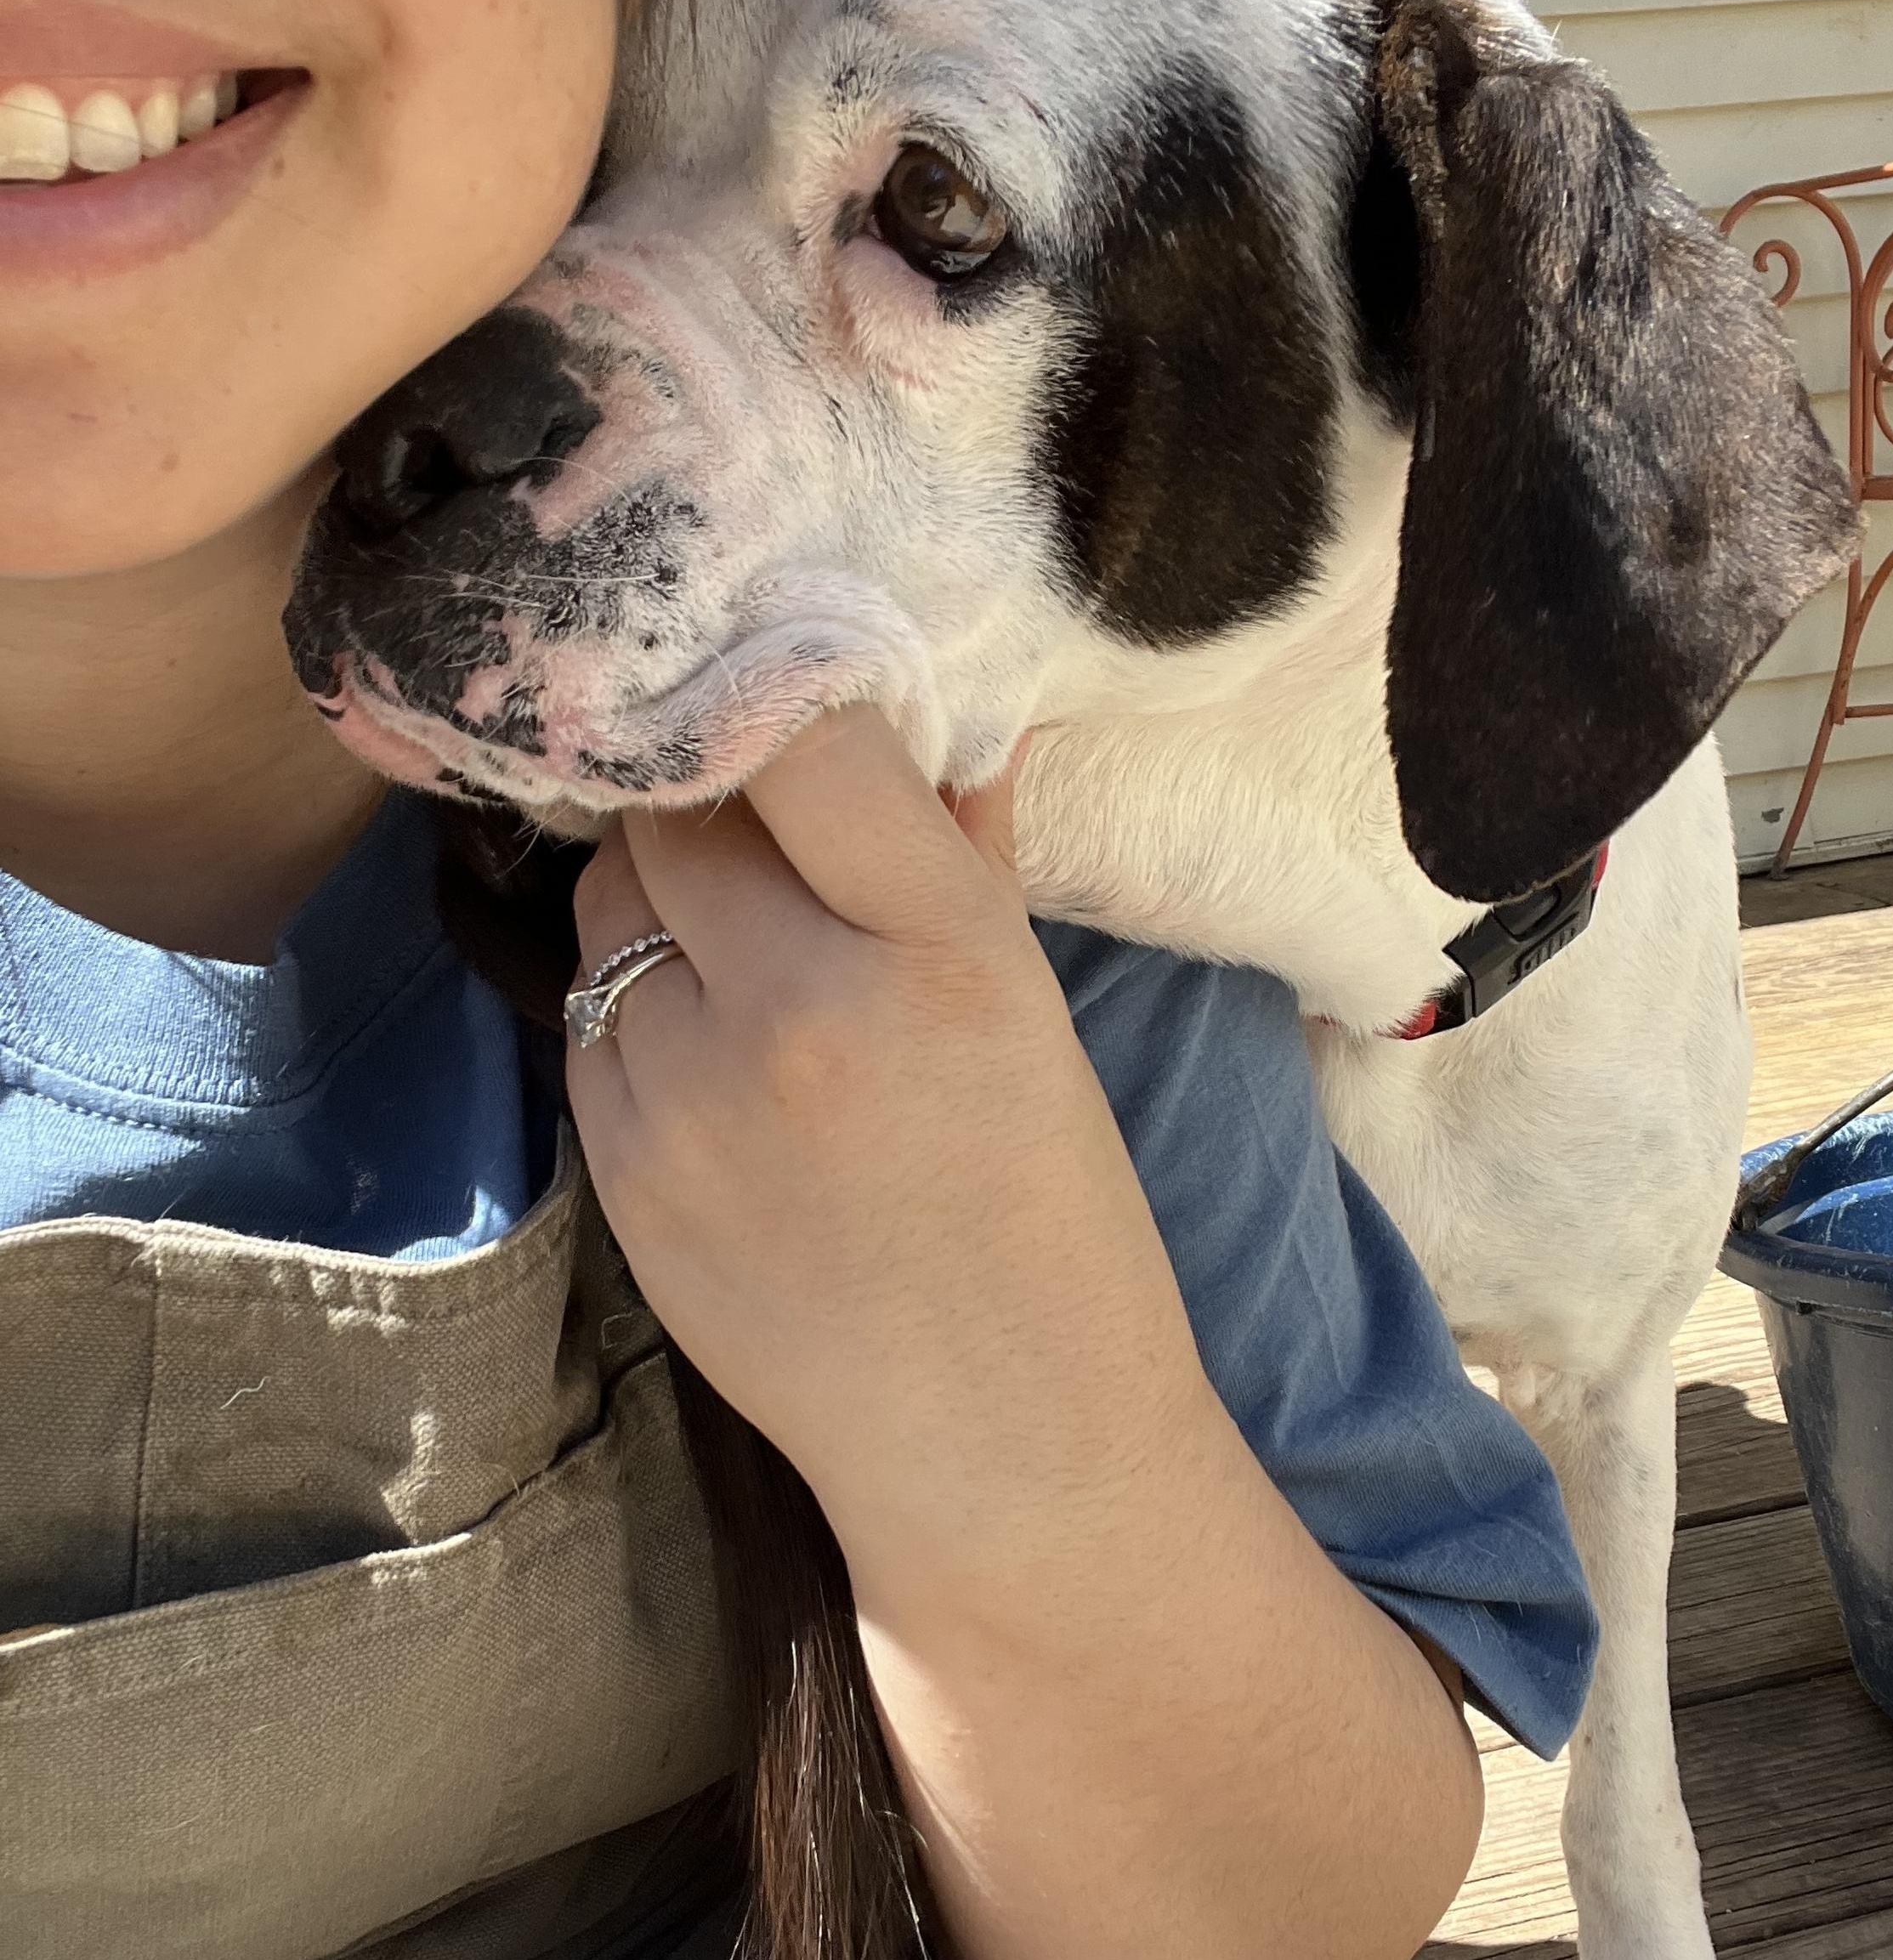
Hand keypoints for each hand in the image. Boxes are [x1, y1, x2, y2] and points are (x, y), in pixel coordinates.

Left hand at [566, 705, 1216, 1592]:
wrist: (1001, 1444)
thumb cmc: (1053, 1222)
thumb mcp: (1037, 1018)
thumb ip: (967, 855)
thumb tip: (933, 717)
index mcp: (935, 951)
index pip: (801, 740)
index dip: (783, 701)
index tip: (790, 712)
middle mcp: (795, 1007)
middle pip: (674, 810)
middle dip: (708, 800)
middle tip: (758, 832)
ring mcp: (687, 1096)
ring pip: (608, 905)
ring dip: (659, 897)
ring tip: (735, 951)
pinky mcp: (619, 1171)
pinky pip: (587, 1019)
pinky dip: (633, 1003)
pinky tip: (708, 1052)